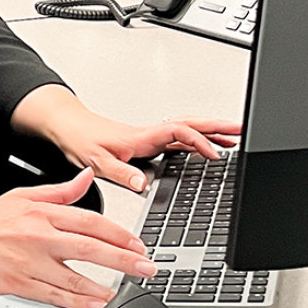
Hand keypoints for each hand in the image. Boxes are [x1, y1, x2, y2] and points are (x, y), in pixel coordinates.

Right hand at [0, 169, 158, 307]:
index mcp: (41, 214)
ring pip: (76, 278)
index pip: (90, 222)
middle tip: (147, 268)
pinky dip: (79, 303)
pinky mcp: (18, 285)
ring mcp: (29, 264)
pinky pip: (55, 296)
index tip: (138, 244)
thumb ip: (60, 191)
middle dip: (125, 260)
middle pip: (91, 249)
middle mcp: (38, 238)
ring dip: (107, 287)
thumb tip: (88, 177)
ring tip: (129, 291)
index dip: (119, 234)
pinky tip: (96, 305)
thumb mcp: (21, 196)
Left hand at [11, 84, 239, 190]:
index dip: (199, 141)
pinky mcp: (144, 141)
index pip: (179, 133)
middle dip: (218, 127)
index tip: (216, 154)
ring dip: (210, 131)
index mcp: (141, 137)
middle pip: (190, 124)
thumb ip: (119, 172)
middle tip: (242, 131)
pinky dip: (195, 140)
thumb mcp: (96, 160)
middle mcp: (148, 134)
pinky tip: (203, 147)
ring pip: (186, 129)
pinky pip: (177, 137)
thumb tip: (140, 183)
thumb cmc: (78, 140)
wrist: (64, 127)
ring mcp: (148, 136)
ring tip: (233, 138)